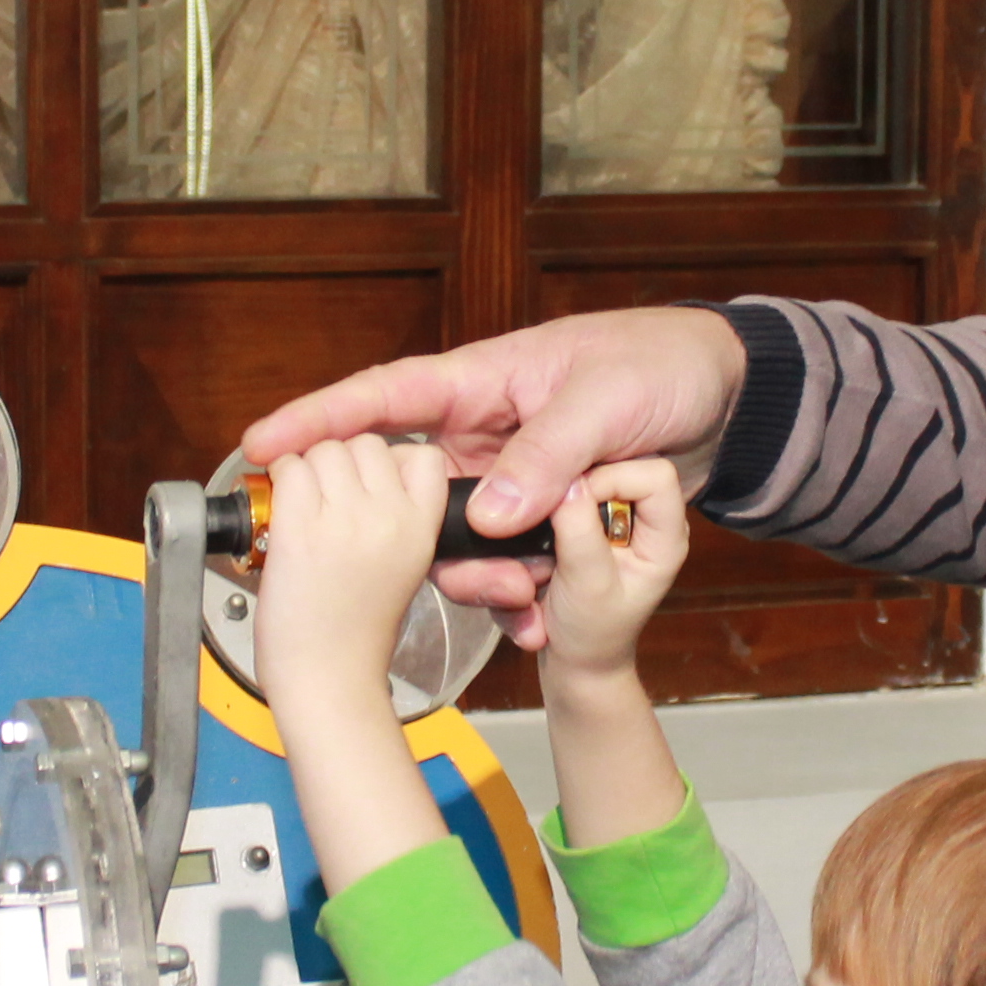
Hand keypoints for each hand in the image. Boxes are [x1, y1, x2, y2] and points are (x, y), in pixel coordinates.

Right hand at [243, 310, 749, 624]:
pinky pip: (507, 564)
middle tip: (445, 582)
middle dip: (412, 546)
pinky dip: (519, 597)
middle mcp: (482, 433)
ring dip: (481, 581)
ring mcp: (509, 478)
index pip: (383, 399)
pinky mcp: (540, 516)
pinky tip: (541, 621)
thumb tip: (488, 515)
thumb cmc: (660, 365)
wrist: (725, 397)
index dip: (317, 420)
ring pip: (459, 543)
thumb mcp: (604, 402)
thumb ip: (545, 456)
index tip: (259, 444)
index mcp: (482, 383)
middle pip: (409, 494)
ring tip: (526, 603)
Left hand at [250, 438, 454, 714]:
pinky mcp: (299, 530)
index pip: (424, 456)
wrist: (328, 680)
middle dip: (340, 462)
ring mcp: (344, 521)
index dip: (391, 461)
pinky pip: (287, 469)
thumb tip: (359, 474)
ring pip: (323, 449)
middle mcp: (389, 517)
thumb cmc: (357, 634)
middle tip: (325, 501)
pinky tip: (280, 513)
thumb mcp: (405, 568)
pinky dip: (275, 481)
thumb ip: (396, 517)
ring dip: (305, 470)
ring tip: (301, 510)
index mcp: (422, 529)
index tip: (370, 485)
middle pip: (365, 443)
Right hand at [533, 461, 688, 680]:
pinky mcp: (570, 523)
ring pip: (566, 488)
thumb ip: (577, 530)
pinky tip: (526, 571)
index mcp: (662, 529)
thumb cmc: (593, 636)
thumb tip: (558, 482)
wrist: (572, 669)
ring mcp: (602, 518)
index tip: (565, 506)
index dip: (607, 481)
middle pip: (600, 472)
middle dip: (560, 506)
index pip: (648, 473)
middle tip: (540, 543)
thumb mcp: (589, 584)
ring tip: (530, 571)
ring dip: (538, 525)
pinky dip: (530, 536)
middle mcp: (636, 516)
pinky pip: (547, 506)